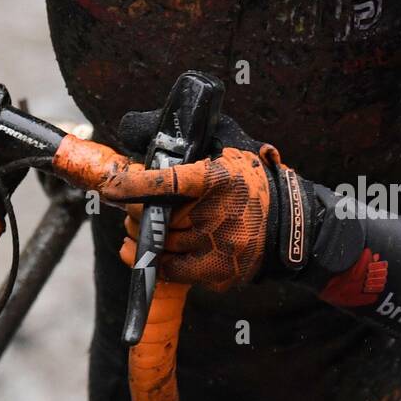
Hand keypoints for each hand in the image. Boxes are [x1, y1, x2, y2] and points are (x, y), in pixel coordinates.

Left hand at [52, 128, 324, 292]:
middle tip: (128, 204)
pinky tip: (135, 250)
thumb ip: (188, 138)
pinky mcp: (218, 272)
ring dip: (142, 234)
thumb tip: (134, 129)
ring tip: (137, 224)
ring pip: (160, 244)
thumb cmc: (252, 180)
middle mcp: (217, 214)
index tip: (109, 186)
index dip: (133, 185)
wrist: (291, 225)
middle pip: (156, 217)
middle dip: (134, 210)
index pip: (167, 182)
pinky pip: (171, 271)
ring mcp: (217, 246)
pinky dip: (148, 261)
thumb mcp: (227, 144)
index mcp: (217, 178)